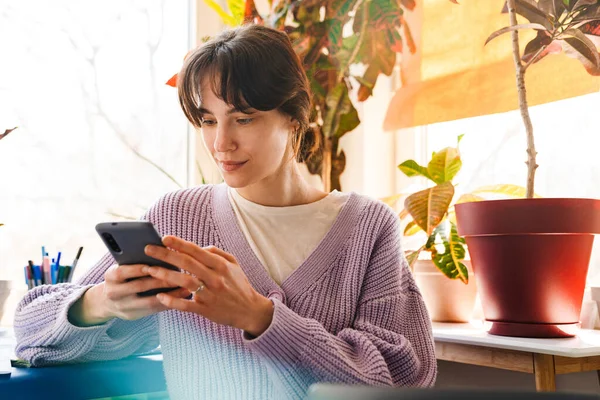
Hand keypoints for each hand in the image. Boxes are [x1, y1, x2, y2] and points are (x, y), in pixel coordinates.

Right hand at [68, 264, 190, 326]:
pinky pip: (153, 310)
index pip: (122, 272)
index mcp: (110, 276)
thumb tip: (159, 249)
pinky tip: (181, 297)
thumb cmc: (122, 277)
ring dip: (169, 294)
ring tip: (185, 287)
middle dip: (160, 281)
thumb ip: (134, 261)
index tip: (153, 264)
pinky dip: (168, 303)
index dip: (138, 269)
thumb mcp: (121, 268)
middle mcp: (114, 293)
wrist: (106, 301)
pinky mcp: (133, 315)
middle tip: (179, 275)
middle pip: (139, 286)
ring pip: (149, 301)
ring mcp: (123, 306)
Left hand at [143, 236, 273, 336]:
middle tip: (148, 249)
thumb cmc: (239, 285)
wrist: (250, 310)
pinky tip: (160, 296)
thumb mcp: (233, 264)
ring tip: (149, 269)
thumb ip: (216, 253)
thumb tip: (197, 247)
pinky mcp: (206, 310)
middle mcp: (215, 278)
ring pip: (184, 282)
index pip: (197, 251)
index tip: (164, 238)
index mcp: (221, 266)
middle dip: (166, 255)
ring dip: (165, 275)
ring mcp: (210, 295)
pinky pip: (186, 305)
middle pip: (187, 264)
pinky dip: (172, 301)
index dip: (180, 244)